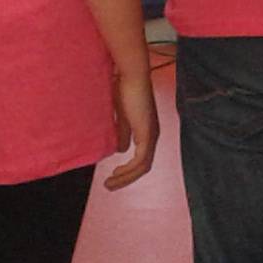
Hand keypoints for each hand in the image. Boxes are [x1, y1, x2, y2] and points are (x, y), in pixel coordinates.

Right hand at [104, 72, 159, 189]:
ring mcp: (152, 135)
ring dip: (125, 178)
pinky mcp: (147, 133)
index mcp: (147, 131)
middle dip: (126, 179)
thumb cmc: (125, 90)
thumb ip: (122, 133)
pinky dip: (129, 170)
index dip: (128, 171)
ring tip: (109, 184)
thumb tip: (119, 150)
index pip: (142, 158)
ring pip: (143, 166)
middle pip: (143, 166)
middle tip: (109, 186)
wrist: (132, 76)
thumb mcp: (121, 117)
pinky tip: (116, 173)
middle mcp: (153, 135)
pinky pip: (141, 160)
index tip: (112, 175)